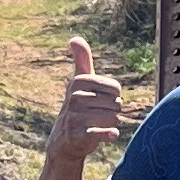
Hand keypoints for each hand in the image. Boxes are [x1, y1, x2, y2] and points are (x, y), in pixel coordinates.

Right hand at [51, 36, 125, 165]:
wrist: (64, 141)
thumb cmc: (77, 108)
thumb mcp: (79, 83)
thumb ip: (82, 61)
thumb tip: (74, 38)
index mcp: (78, 82)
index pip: (115, 88)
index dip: (114, 98)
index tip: (100, 101)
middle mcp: (74, 97)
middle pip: (115, 104)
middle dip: (112, 112)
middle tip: (97, 116)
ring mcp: (74, 117)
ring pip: (113, 118)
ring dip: (110, 124)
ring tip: (97, 125)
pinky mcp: (77, 135)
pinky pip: (103, 132)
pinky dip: (109, 135)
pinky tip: (111, 135)